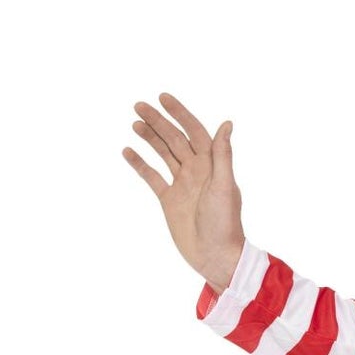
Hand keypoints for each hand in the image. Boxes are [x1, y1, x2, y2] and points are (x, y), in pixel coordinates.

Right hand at [123, 91, 244, 289]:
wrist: (215, 256)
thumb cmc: (225, 223)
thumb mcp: (225, 186)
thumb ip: (223, 155)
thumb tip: (227, 123)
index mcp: (211, 165)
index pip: (194, 131)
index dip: (180, 113)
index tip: (163, 98)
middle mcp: (196, 170)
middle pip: (174, 138)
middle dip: (158, 121)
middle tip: (138, 105)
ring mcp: (181, 184)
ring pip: (163, 154)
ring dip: (149, 138)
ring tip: (134, 123)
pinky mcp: (169, 200)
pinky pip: (152, 177)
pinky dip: (140, 164)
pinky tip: (128, 151)